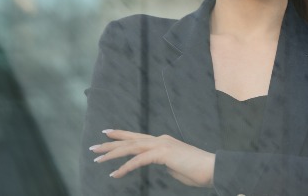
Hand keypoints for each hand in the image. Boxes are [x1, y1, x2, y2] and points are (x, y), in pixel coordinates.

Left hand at [90, 130, 214, 186]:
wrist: (212, 168)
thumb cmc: (196, 170)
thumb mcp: (175, 166)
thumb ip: (163, 162)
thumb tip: (154, 163)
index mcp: (163, 141)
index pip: (137, 137)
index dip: (121, 135)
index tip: (107, 133)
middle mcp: (160, 140)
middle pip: (130, 140)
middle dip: (110, 143)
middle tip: (94, 146)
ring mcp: (161, 145)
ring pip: (131, 147)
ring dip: (113, 153)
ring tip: (98, 158)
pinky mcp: (162, 154)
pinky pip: (138, 160)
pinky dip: (125, 167)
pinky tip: (115, 173)